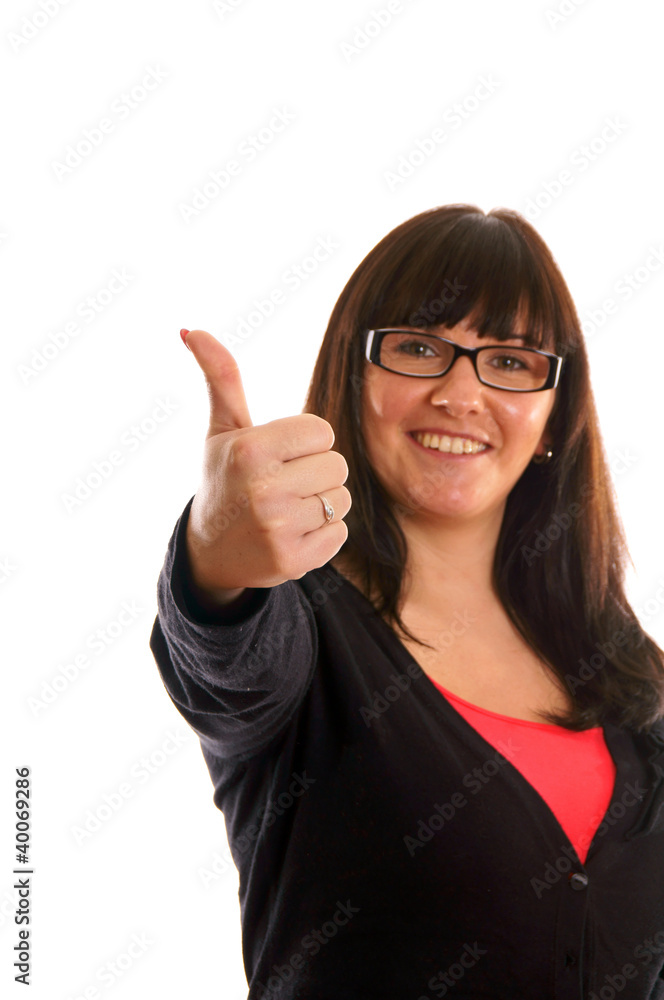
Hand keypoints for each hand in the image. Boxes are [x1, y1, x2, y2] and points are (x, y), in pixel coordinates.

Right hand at [183, 329, 350, 598]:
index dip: (307, 442)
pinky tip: (291, 533)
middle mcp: (264, 490)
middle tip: (283, 483)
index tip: (280, 454)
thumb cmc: (224, 478)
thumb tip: (190, 327)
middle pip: (337, 466)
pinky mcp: (293, 561)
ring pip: (341, 500)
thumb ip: (221, 376)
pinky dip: (322, 534)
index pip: (323, 432)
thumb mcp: (222, 428)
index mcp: (250, 450)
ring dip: (321, 503)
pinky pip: (339, 533)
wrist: (209, 551)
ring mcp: (279, 529)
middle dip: (315, 472)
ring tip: (287, 508)